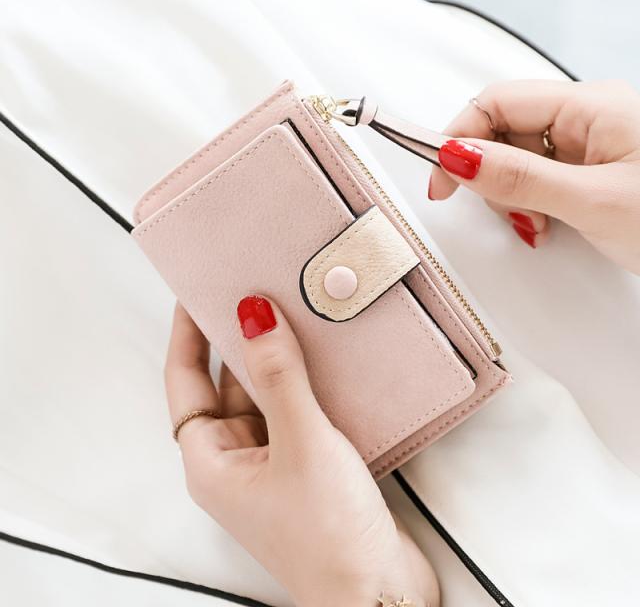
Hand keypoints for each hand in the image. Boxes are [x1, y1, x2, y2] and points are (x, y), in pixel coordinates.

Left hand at [165, 297, 438, 606]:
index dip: (187, 335)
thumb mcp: (302, 442)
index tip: (195, 292)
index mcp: (212, 463)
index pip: (186, 382)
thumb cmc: (329, 538)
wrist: (380, 594)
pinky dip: (302, 381)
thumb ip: (278, 376)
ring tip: (286, 312)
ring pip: (264, 394)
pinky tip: (319, 355)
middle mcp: (236, 461)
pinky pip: (294, 409)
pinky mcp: (306, 464)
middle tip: (250, 291)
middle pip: (225, 384)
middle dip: (236, 339)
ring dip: (274, 359)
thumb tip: (253, 316)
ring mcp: (272, 462)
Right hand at [429, 79, 639, 273]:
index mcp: (590, 106)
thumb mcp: (592, 202)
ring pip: (518, 159)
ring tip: (535, 226)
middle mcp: (587, 118)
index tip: (439, 181)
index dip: (458, 138)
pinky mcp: (592, 171)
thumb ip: (520, 178)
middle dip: (489, 175)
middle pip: (503, 132)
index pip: (497, 103)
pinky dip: (530, 204)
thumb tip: (458, 157)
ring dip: (511, 196)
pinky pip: (540, 178)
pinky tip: (545, 225)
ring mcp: (590, 145)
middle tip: (500, 212)